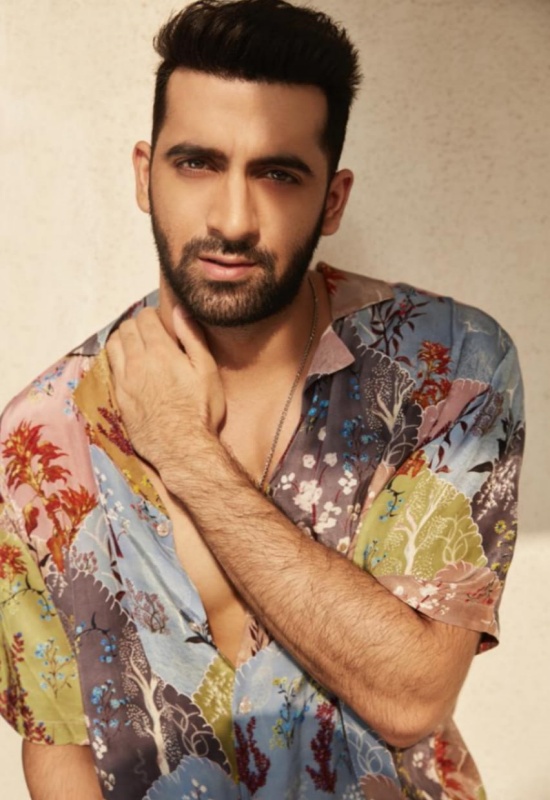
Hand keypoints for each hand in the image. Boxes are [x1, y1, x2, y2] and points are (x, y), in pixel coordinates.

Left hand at [105, 306, 225, 473]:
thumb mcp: (207, 371)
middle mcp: (137, 362)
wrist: (182, 449)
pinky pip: (108, 367)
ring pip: (113, 345)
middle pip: (126, 328)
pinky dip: (116, 360)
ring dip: (123, 340)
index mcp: (161, 351)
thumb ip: (192, 337)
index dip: (153, 316)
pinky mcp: (118, 397)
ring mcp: (124, 381)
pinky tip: (129, 367)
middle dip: (137, 325)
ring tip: (137, 347)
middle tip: (150, 334)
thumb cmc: (201, 411)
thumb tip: (179, 311)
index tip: (161, 323)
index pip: (144, 318)